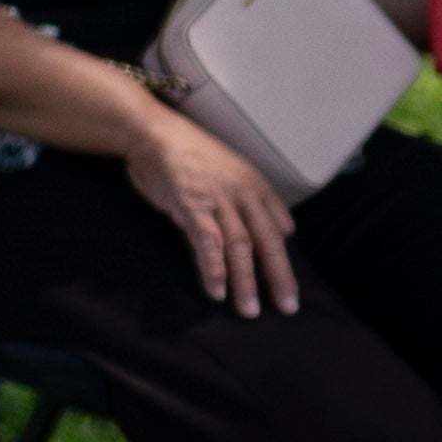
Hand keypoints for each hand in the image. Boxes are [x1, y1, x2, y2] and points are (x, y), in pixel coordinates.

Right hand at [123, 107, 299, 315]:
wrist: (154, 131)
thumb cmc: (189, 154)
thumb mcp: (231, 173)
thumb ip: (250, 203)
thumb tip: (279, 230)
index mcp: (256, 186)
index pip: (280, 230)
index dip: (285, 262)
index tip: (288, 290)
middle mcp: (243, 193)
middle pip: (267, 242)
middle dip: (278, 278)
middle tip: (286, 309)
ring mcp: (217, 199)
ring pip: (240, 246)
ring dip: (245, 281)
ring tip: (249, 310)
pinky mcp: (190, 205)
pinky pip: (207, 242)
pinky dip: (213, 269)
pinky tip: (216, 291)